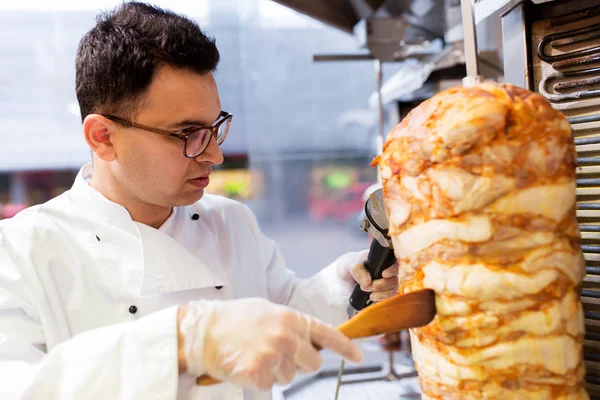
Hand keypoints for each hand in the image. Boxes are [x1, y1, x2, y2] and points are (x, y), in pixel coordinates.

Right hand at [178, 298, 362, 390]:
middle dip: (300, 363)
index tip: (359, 356)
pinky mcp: (259, 374)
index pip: (327, 335)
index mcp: (290, 318)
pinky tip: (246, 364)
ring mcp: (273, 356)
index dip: (346, 348)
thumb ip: (291, 324)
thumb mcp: (267, 311)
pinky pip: (270, 385)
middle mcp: (286, 337)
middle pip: (312, 363)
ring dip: (276, 370)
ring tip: (255, 354)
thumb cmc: (233, 319)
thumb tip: (310, 339)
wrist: (201, 331)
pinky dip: (259, 379)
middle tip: (278, 354)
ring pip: (290, 376)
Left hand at [335, 250, 398, 301]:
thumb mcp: (349, 264)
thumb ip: (357, 270)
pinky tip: (372, 298)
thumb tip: (368, 282)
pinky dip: (382, 300)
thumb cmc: (349, 266)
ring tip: (369, 294)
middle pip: (396, 279)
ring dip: (383, 294)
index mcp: (382, 258)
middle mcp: (388, 270)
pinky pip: (390, 299)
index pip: (396, 262)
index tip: (384, 274)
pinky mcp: (385, 293)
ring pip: (394, 290)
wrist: (345, 279)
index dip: (393, 269)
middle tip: (366, 286)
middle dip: (382, 285)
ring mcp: (388, 282)